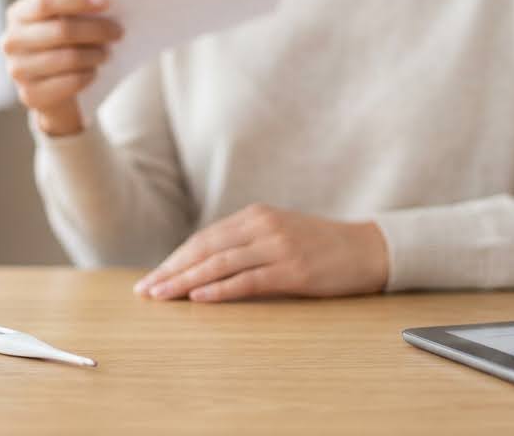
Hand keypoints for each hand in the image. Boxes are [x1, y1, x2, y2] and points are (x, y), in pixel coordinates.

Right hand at [0, 0, 122, 135]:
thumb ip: (76, 10)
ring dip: (95, 54)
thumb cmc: (62, 45)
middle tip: (118, 31)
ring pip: (68, 58)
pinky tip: (94, 71)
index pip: (45, 1)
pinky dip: (88, 75)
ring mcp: (17, 70)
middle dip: (96, 29)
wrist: (52, 89)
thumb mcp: (64, 21)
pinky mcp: (30, 95)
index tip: (106, 2)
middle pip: (61, 30)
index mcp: (18, 14)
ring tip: (107, 52)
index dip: (77, 0)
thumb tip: (107, 4)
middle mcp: (11, 41)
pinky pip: (69, 82)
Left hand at [133, 203, 388, 301]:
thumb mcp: (279, 235)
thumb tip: (203, 268)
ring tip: (162, 296)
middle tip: (146, 291)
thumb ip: (246, 244)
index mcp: (256, 216)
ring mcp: (278, 246)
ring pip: (220, 264)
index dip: (175, 258)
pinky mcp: (293, 269)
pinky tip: (198, 298)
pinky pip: (248, 279)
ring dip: (186, 281)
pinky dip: (220, 289)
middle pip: (206, 249)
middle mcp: (263, 226)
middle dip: (172, 270)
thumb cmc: (320, 247)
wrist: (367, 249)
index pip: (204, 238)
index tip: (151, 277)